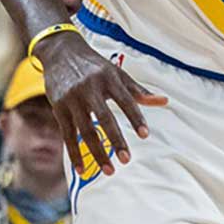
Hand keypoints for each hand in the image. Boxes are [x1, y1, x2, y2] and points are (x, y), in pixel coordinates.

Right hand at [32, 32, 165, 174]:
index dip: (135, 118)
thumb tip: (165, 101)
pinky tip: (82, 169)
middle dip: (115, 140)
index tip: (144, 135)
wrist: (60, 52)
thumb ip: (139, 91)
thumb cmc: (95, 66)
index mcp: (108, 78)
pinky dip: (74, 153)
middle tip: (126, 160)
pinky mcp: (58, 107)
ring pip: (85, 130)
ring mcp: (72, 98)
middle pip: (104, 117)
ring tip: (110, 170)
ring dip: (96, 153)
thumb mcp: (117, 74)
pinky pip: (67, 134)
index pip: (125, 100)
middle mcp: (89, 88)